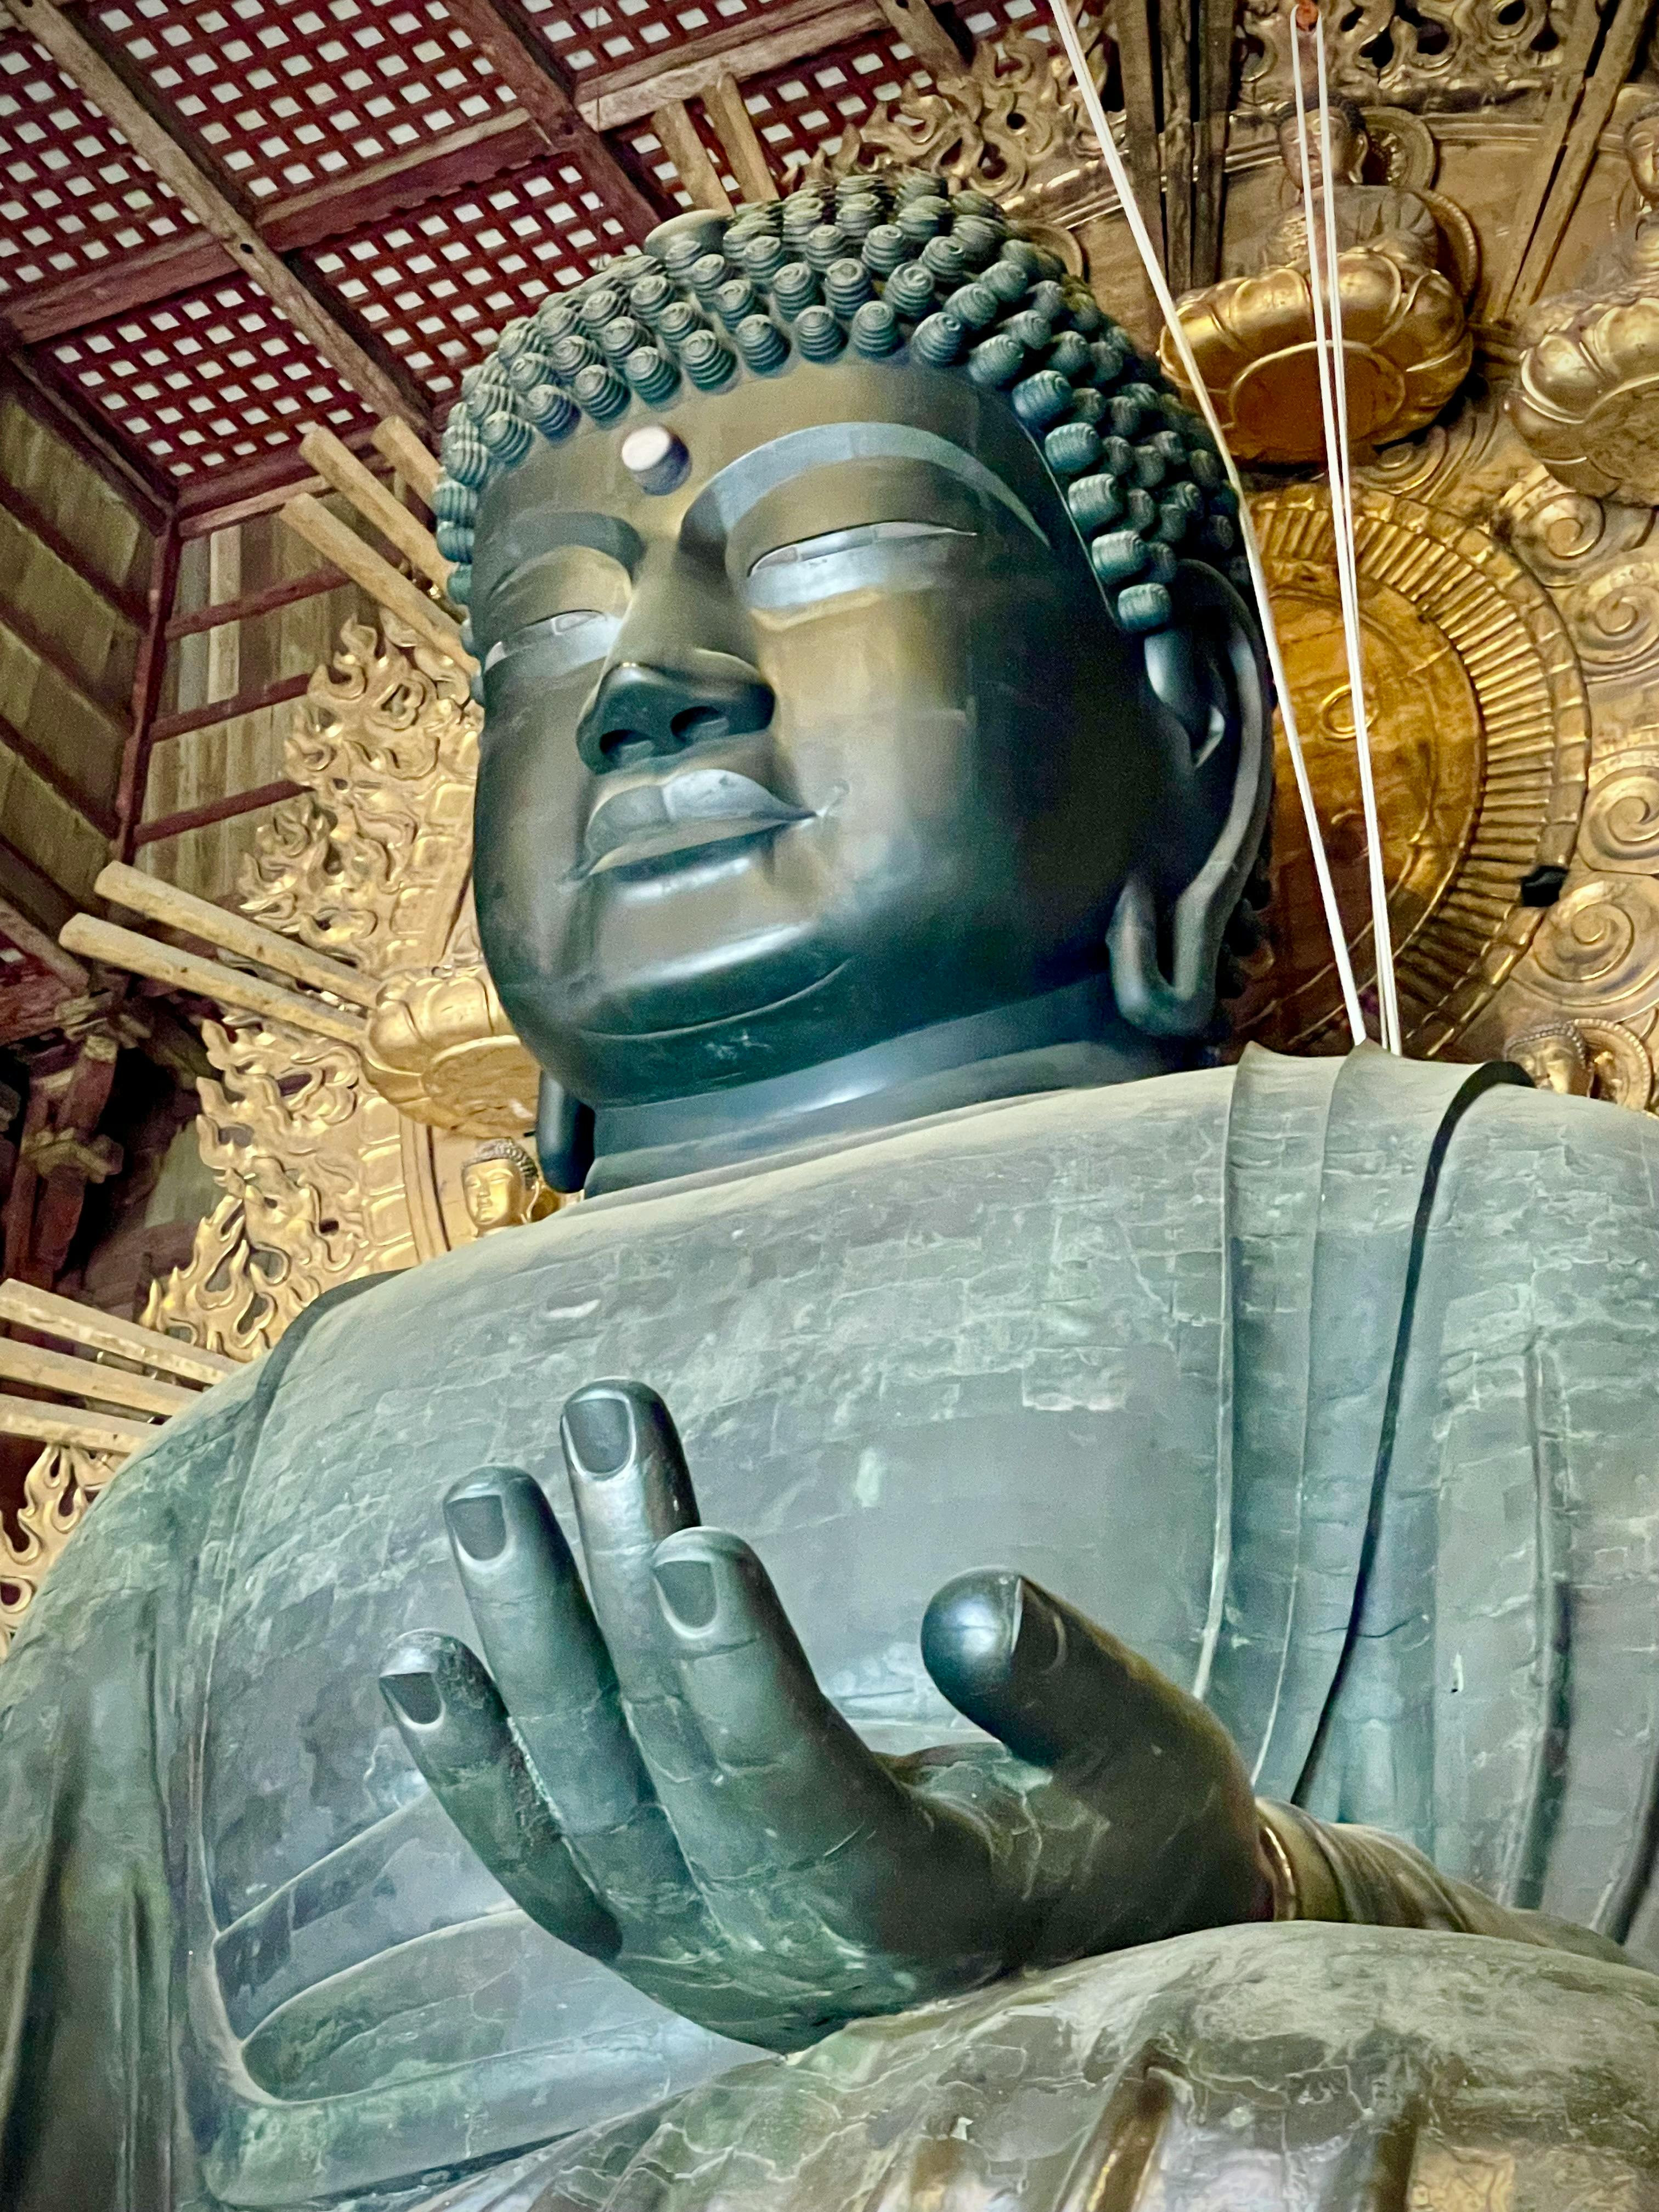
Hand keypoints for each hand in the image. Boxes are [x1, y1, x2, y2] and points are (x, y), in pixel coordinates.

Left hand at [380, 1381, 1270, 2050]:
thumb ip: (1065, 1689)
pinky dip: (474, 1768)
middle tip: (598, 1425)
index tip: (695, 1541)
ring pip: (582, 1804)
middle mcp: (780, 1956)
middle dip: (619, 1592)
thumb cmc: (1126, 1835)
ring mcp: (695, 1954)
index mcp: (918, 1917)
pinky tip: (422, 1665)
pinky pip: (539, 1860)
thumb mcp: (1149, 1759)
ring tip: (489, 1497)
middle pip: (670, 1769)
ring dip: (526, 1646)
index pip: (797, 1798)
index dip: (739, 1674)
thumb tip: (968, 1608)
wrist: (1078, 1959)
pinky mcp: (649, 1935)